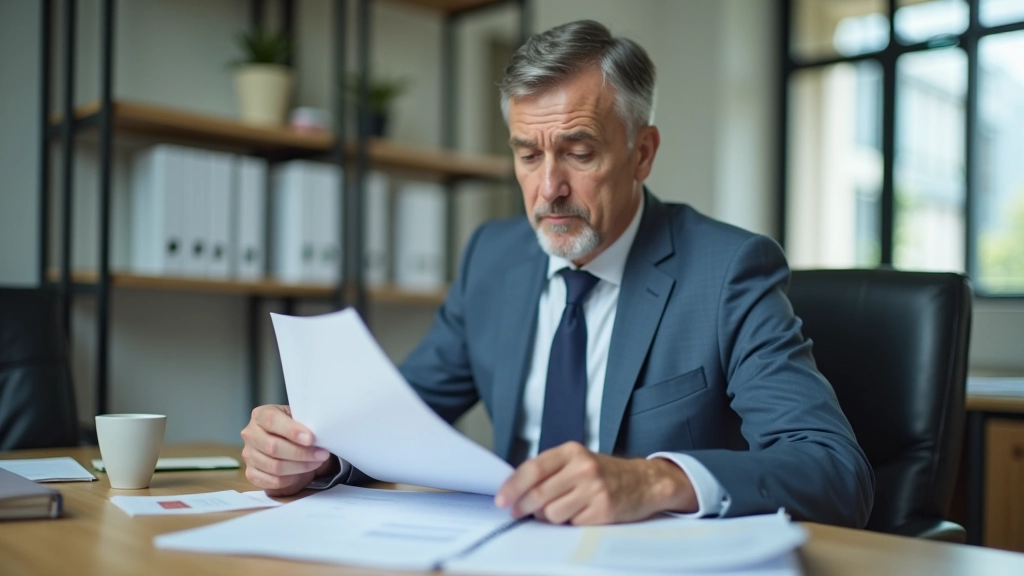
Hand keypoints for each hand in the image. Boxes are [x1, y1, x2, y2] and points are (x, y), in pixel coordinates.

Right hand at [240, 405, 333, 495]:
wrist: (284, 440)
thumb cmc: (293, 427)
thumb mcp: (297, 417)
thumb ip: (303, 423)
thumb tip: (319, 435)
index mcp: (260, 415)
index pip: (272, 421)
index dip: (292, 431)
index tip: (311, 439)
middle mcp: (250, 434)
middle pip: (273, 447)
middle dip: (301, 453)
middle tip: (322, 454)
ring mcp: (248, 455)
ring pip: (274, 466)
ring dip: (300, 467)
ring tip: (316, 462)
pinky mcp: (251, 473)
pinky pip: (272, 481)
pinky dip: (290, 479)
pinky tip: (302, 473)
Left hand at [494, 442, 696, 524]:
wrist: (644, 482)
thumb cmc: (605, 473)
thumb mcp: (577, 461)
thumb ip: (550, 470)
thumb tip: (516, 489)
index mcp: (572, 451)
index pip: (533, 468)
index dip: (512, 486)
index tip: (501, 499)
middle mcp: (583, 467)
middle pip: (538, 494)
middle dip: (522, 507)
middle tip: (516, 512)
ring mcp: (594, 489)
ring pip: (551, 513)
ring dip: (549, 516)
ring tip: (563, 508)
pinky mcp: (603, 510)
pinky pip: (571, 524)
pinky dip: (570, 522)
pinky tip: (581, 513)